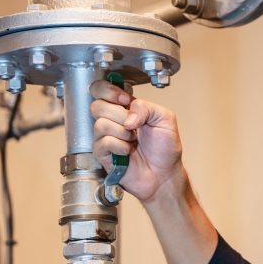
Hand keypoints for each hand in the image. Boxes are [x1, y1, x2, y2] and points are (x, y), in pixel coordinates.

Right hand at [89, 80, 183, 202]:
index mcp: (125, 108)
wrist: (165, 174)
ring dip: (122, 133)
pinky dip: (120, 146)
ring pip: (100, 124)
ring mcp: (106, 137)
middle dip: (120, 115)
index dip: (109, 91)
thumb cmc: (165, 149)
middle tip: (134, 126)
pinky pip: (103, 142)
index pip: (101, 89)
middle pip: (97, 105)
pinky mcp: (103, 154)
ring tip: (133, 141)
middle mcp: (113, 120)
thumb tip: (127, 116)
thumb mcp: (165, 118)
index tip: (125, 101)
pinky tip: (128, 151)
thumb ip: (146, 107)